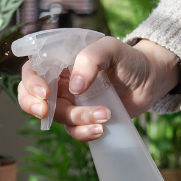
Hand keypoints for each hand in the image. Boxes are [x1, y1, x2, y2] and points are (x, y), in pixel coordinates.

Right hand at [17, 37, 180, 141]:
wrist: (150, 80)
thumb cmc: (128, 59)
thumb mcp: (110, 48)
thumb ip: (90, 59)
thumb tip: (74, 88)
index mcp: (59, 62)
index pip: (31, 71)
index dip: (30, 83)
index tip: (44, 93)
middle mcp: (59, 83)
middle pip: (30, 97)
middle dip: (33, 106)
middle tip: (46, 112)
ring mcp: (69, 103)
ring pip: (57, 116)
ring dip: (77, 118)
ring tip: (105, 114)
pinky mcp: (82, 120)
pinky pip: (74, 131)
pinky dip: (84, 132)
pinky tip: (102, 129)